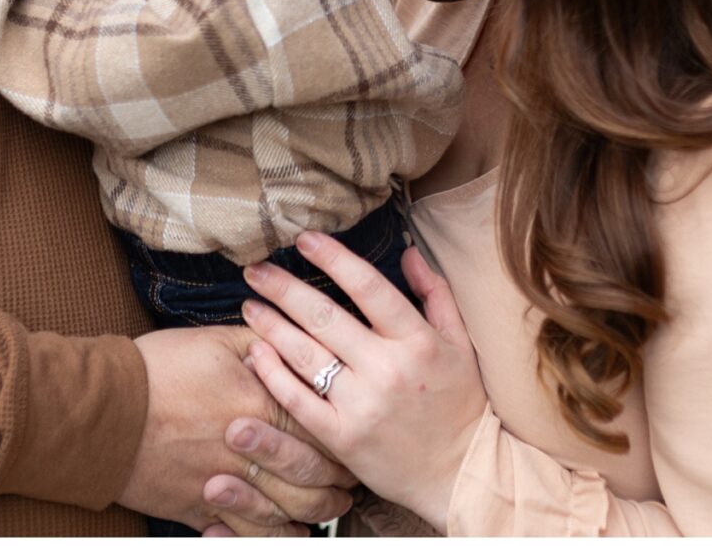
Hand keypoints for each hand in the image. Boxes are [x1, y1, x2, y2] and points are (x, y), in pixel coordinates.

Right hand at [118, 327, 352, 532]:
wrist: (102, 412)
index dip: (345, 437)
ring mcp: (224, 487)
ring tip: (329, 507)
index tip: (358, 436)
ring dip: (314, 514)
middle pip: (312, 479)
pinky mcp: (198, 511)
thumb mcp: (216, 340)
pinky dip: (269, 537)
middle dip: (339, 482)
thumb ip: (263, 342)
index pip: (322, 428)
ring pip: (285, 514)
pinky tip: (284, 532)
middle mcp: (248, 452)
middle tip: (353, 479)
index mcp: (260, 403)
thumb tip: (295, 334)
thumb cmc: (159, 368)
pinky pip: (245, 536)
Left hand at [238, 236, 489, 528]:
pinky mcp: (343, 439)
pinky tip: (256, 352)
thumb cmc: (461, 403)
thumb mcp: (459, 342)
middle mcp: (387, 369)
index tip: (304, 239)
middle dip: (285, 288)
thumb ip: (434, 293)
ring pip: (307, 356)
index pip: (368, 286)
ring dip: (272, 326)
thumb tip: (406, 252)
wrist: (461, 473)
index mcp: (417, 340)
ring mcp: (362, 405)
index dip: (333, 258)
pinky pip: (299, 401)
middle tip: (256, 269)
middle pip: (326, 317)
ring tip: (249, 305)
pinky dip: (273, 375)